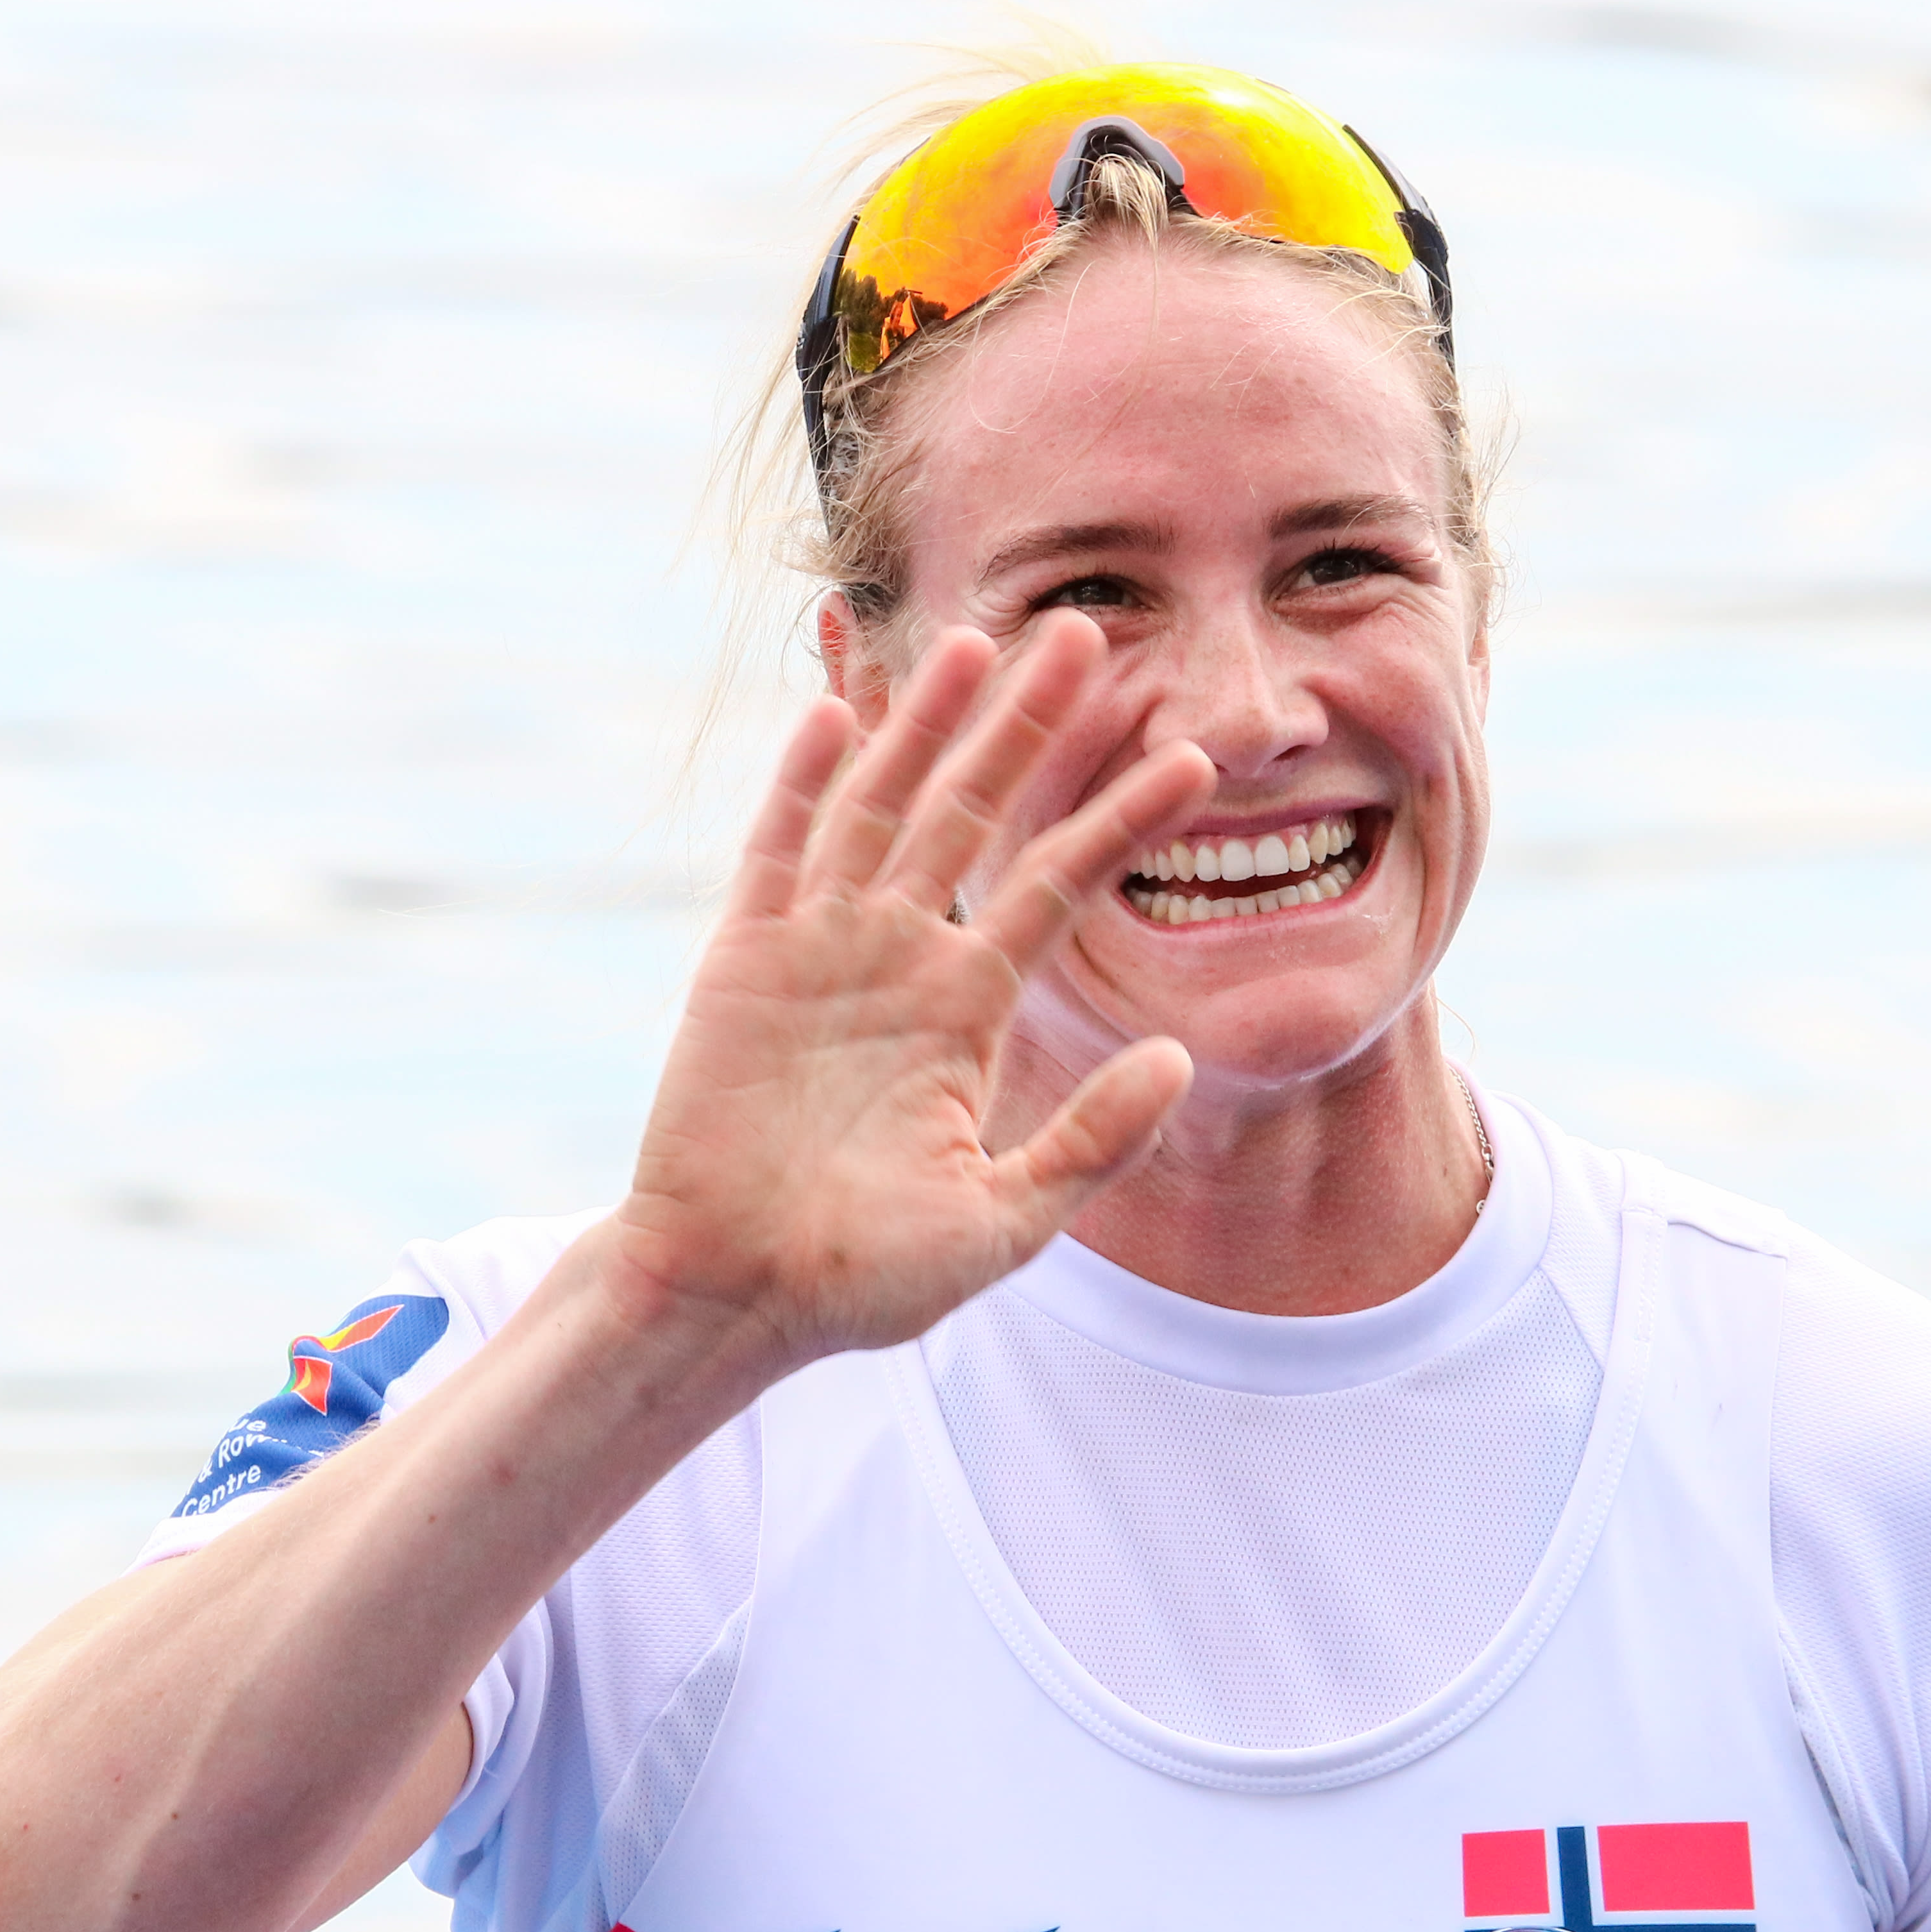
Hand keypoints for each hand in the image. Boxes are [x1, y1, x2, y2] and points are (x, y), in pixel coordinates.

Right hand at [609, 613, 1212, 1366]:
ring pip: (882, 807)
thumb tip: (1179, 1060)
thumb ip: (1090, 1142)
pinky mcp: (742, 964)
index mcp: (964, 1009)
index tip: (1193, 762)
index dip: (1120, 819)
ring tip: (975, 640)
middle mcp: (898, 960)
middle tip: (1085, 632)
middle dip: (1028, 725)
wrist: (737, 1299)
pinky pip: (779, 855)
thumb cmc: (862, 1276)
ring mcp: (818, 952)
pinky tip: (836, 711)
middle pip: (975, 813)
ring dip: (925, 725)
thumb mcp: (1001, 1220)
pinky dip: (803, 784)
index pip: (1057, 885)